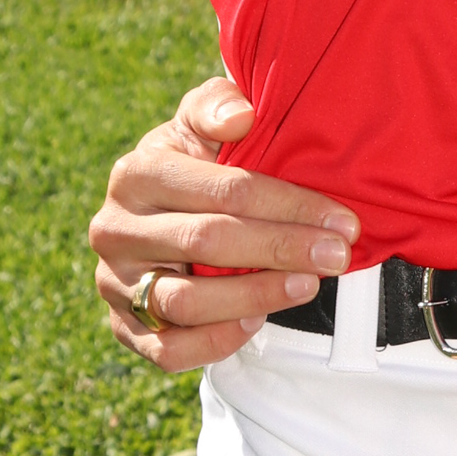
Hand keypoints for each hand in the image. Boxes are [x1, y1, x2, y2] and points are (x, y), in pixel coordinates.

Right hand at [91, 77, 358, 371]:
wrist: (160, 213)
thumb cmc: (195, 163)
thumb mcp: (201, 123)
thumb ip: (217, 105)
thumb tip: (240, 117)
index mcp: (136, 172)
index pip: (224, 190)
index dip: (289, 206)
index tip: (343, 220)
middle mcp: (115, 228)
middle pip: (208, 242)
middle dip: (283, 249)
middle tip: (337, 256)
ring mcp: (114, 282)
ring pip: (184, 301)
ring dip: (256, 297)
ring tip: (307, 286)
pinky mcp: (120, 326)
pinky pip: (167, 350)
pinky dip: (215, 342)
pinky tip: (255, 323)